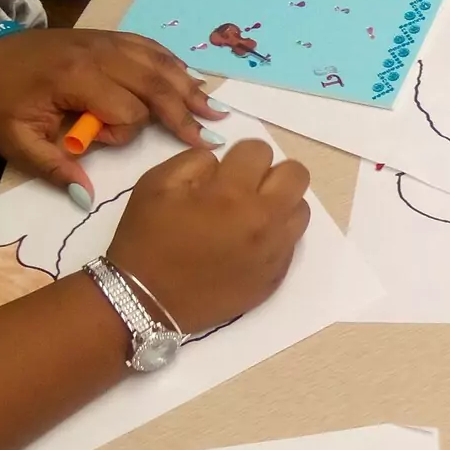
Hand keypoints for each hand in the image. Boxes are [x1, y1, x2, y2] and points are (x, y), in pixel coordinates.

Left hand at [0, 29, 224, 204]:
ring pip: (158, 62)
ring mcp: (103, 40)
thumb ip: (53, 167)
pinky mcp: (103, 36)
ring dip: (187, 86)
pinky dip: (172, 63)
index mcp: (76, 78)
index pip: (128, 110)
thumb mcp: (15, 140)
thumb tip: (86, 198)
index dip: (123, 132)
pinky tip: (188, 77)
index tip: (98, 140)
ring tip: (213, 108)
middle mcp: (97, 54)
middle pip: (155, 83)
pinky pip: (148, 46)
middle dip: (184, 111)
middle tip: (211, 133)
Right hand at [106, 140, 310, 334]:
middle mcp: (264, 219)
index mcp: (232, 193)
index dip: (243, 155)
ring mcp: (276, 249)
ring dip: (280, 204)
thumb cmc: (147, 239)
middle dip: (273, 173)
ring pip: (301, 208)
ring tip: (251, 215)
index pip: (261, 150)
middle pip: (297, 175)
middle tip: (247, 187)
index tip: (229, 169)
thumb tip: (223, 163)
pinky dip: (277, 234)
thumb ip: (196, 162)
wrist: (148, 299)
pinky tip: (249, 242)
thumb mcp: (155, 183)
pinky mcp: (278, 273)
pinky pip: (293, 241)